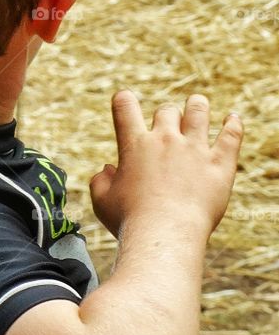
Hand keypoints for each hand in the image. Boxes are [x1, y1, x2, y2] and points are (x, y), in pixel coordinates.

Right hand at [90, 91, 242, 239]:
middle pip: (166, 111)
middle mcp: (165, 139)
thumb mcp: (102, 202)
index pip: (125, 106)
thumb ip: (100, 181)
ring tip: (197, 104)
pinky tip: (233, 119)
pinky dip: (233, 125)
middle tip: (168, 125)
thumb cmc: (129, 221)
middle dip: (166, 115)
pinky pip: (230, 136)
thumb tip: (108, 170)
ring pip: (198, 112)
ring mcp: (194, 149)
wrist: (165, 234)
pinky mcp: (219, 164)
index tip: (124, 100)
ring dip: (197, 106)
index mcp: (134, 144)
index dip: (123, 99)